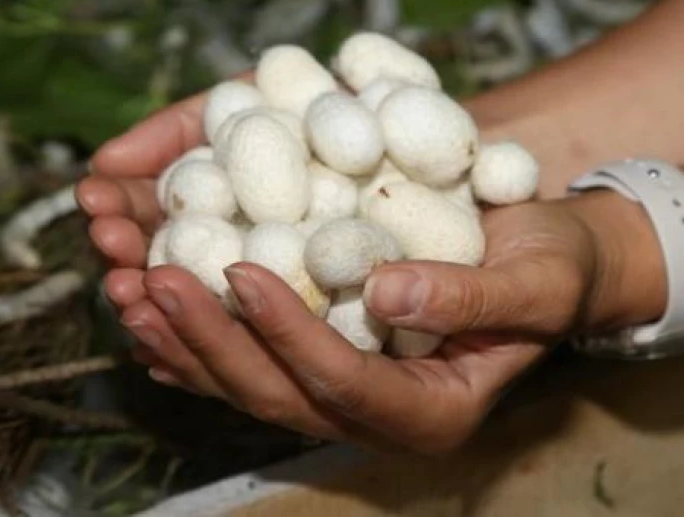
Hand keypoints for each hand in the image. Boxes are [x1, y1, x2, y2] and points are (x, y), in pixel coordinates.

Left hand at [115, 199, 654, 453]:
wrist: (546, 265)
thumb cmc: (553, 269)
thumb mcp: (534, 279)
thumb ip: (469, 295)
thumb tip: (385, 295)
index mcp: (434, 411)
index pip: (346, 384)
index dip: (288, 334)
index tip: (239, 271)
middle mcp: (379, 418)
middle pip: (278, 394)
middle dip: (212, 340)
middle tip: (156, 278)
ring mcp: (344, 397)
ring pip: (249, 385)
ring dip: (186, 341)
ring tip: (130, 287)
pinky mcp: (320, 364)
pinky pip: (247, 363)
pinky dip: (195, 340)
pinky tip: (147, 310)